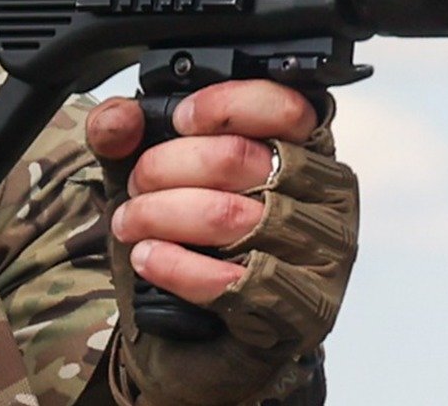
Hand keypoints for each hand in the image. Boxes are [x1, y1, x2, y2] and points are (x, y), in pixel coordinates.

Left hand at [86, 81, 356, 404]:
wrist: (196, 342)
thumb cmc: (189, 247)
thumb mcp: (151, 179)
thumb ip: (128, 137)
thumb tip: (118, 118)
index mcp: (307, 150)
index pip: (289, 106)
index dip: (225, 105)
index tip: (178, 120)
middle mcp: (328, 199)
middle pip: (240, 157)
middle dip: (165, 166)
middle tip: (135, 184)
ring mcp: (323, 256)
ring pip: (230, 215)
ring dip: (161, 215)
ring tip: (129, 223)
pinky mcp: (304, 310)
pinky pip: (235, 280)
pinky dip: (177, 266)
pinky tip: (147, 257)